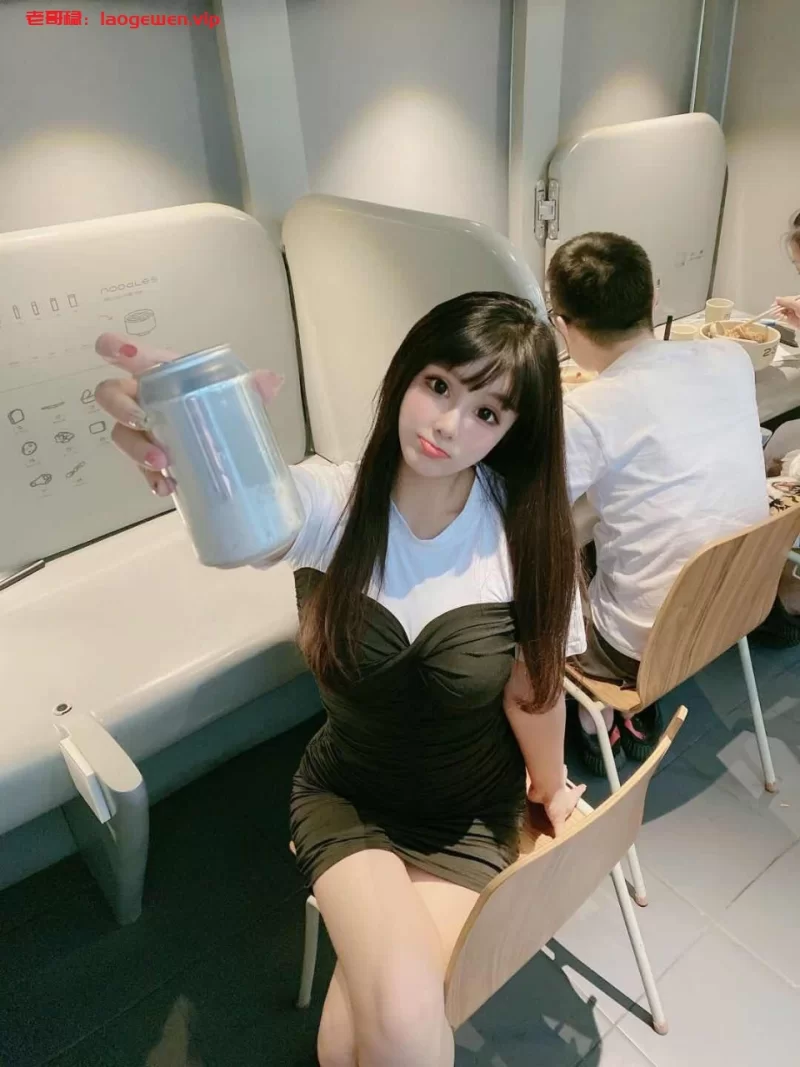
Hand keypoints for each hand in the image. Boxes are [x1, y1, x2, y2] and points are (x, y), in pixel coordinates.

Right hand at [94, 333, 283, 496]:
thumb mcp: (237, 395)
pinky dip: (150, 478)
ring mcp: (142, 430)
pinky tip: (166, 486)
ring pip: (121, 435)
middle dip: (121, 407)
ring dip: (136, 450)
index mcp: (163, 373)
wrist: (226, 442)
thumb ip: (252, 387)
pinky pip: (139, 469)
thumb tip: (273, 381)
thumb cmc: (220, 403)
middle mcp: (144, 397)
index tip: (109, 350)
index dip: (115, 349)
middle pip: (111, 395)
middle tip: (142, 422)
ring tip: (162, 464)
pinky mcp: (149, 459)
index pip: (133, 356)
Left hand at [528, 764, 585, 836]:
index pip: (576, 794)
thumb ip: (559, 828)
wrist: (545, 791)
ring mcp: (550, 784)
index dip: (579, 791)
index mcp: (568, 798)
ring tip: (554, 767)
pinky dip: (537, 778)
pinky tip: (533, 776)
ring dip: (554, 771)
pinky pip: (538, 780)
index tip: (584, 786)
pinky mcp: (540, 783)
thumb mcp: (559, 820)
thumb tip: (560, 839)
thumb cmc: (556, 804)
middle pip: (564, 779)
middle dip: (565, 775)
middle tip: (565, 768)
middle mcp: (560, 789)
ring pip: (553, 774)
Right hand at [775, 296, 799, 329]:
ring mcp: (791, 312)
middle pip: (782, 305)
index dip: (779, 301)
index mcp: (796, 300)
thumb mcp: (797, 304)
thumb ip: (787, 301)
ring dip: (777, 312)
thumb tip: (777, 298)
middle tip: (773, 309)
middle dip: (777, 307)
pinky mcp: (789, 319)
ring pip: (781, 311)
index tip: (774, 303)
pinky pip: (782, 316)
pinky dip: (779, 316)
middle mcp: (793, 305)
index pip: (785, 299)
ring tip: (774, 313)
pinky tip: (777, 315)